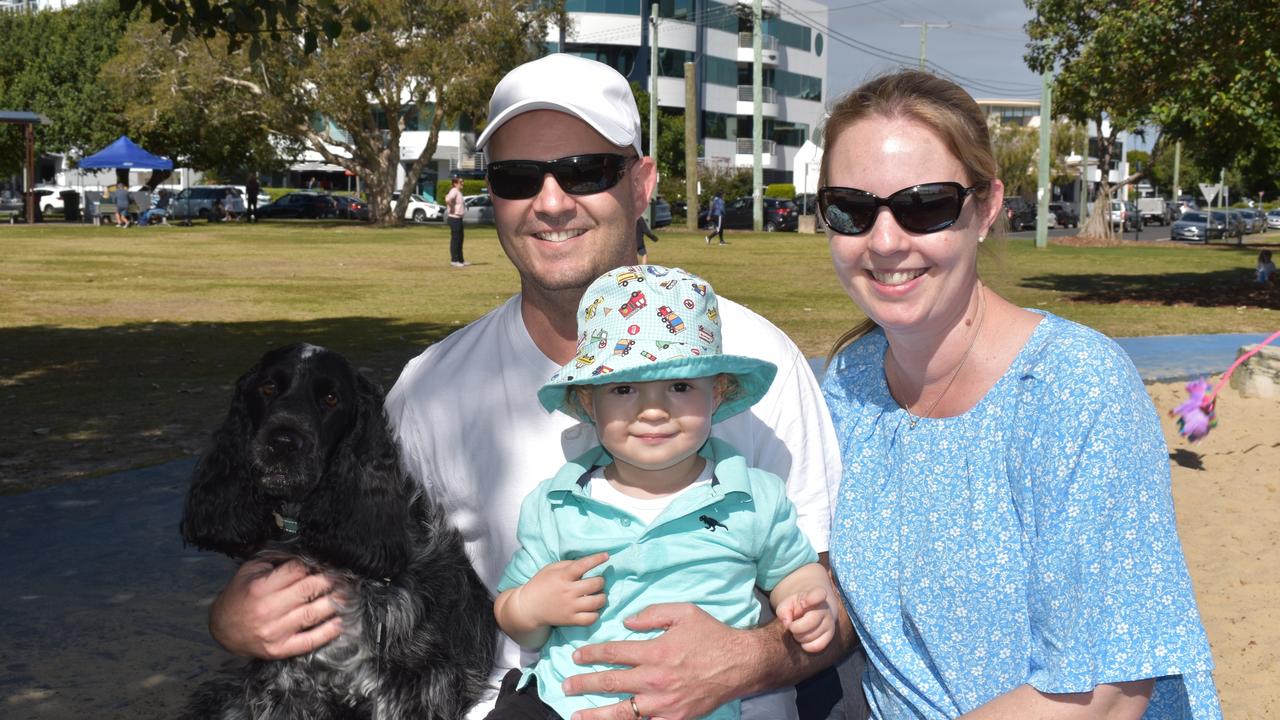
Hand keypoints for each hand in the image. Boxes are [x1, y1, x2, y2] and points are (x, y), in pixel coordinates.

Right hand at [208, 559, 342, 657]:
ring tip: (347, 595)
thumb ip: (275, 562)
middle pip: (308, 590)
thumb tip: (304, 555)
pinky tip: (339, 623)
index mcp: (260, 588)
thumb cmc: (239, 596)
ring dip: (335, 603)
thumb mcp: (249, 572)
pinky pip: (308, 641)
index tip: (326, 563)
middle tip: (343, 576)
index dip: (314, 565)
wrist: (222, 629)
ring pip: (312, 614)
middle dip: (329, 581)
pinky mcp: (280, 649)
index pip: (296, 571)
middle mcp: (268, 610)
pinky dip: (327, 633)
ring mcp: (275, 631)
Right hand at [512, 552, 608, 628]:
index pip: (583, 565)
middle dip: (601, 581)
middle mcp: (568, 591)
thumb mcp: (551, 569)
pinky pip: (592, 618)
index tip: (606, 556)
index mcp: (563, 576)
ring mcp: (570, 607)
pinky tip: (592, 609)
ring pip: (597, 602)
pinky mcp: (571, 620)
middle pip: (595, 584)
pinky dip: (596, 613)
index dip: (597, 559)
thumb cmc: (541, 584)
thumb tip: (588, 563)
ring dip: (602, 597)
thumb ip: (569, 565)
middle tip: (597, 582)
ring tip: (598, 595)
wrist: (528, 608)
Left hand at [564, 602, 757, 719]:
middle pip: (611, 682)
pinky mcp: (674, 717)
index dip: (591, 654)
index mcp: (655, 651)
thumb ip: (652, 615)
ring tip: (576, 715)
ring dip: (596, 713)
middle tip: (566, 685)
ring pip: (621, 711)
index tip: (577, 656)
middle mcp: (655, 678)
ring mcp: (664, 702)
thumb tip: (626, 623)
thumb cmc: (712, 635)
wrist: (741, 664)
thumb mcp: (684, 612)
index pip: (613, 652)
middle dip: (584, 683)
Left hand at [776, 586, 834, 653]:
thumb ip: (783, 610)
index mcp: (816, 595)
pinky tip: (803, 639)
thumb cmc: (798, 606)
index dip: (812, 599)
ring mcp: (830, 622)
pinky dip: (806, 645)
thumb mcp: (788, 603)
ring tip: (797, 631)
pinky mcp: (830, 635)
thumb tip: (787, 624)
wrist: (813, 610)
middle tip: (791, 626)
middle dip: (796, 627)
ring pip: (811, 636)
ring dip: (799, 637)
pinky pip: (817, 646)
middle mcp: (825, 608)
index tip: (803, 602)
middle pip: (811, 621)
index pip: (818, 594)